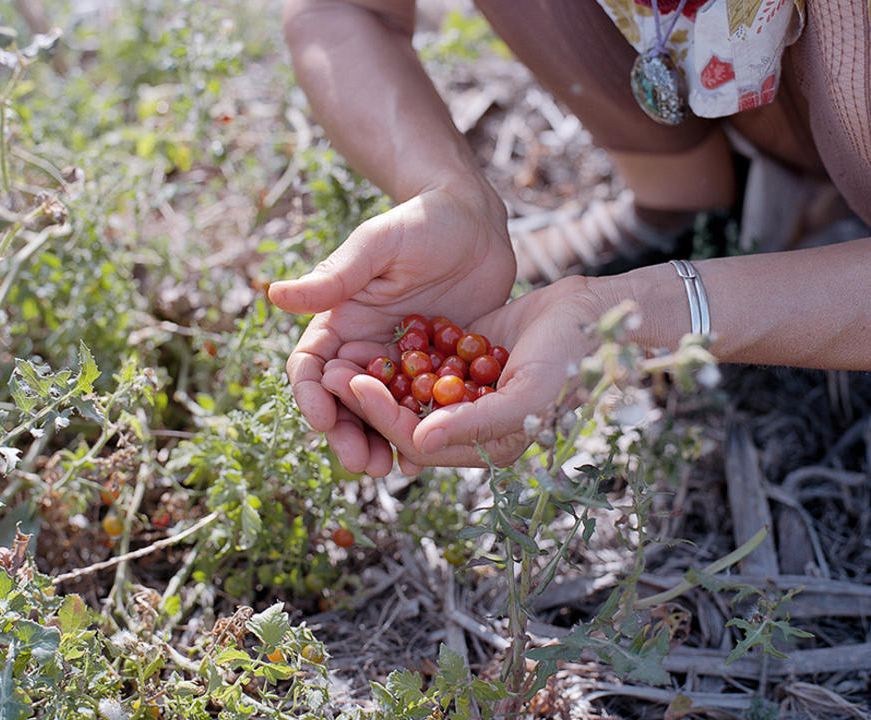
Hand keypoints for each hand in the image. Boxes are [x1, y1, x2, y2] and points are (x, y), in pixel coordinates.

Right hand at [268, 181, 514, 475]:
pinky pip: (425, 409)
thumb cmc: (420, 222)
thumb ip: (334, 276)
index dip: (312, 397)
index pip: (312, 369)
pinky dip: (422, 433)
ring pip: (381, 415)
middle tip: (361, 463)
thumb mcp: (376, 246)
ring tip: (390, 470)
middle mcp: (364, 349)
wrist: (474, 221)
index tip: (322, 420)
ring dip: (381, 444)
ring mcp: (402, 364)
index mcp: (339, 322)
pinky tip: (430, 455)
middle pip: (343, 403)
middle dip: (346, 435)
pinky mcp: (438, 371)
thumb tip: (275, 294)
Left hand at [320, 275, 615, 467]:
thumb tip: (418, 445)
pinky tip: (365, 339)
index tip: (354, 386)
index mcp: (483, 447)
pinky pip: (417, 365)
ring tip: (337, 359)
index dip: (382, 416)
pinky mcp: (458, 365)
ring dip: (372, 379)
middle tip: (330, 373)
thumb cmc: (569, 358)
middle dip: (366, 400)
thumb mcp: (528, 394)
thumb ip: (476, 424)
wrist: (589, 312)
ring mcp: (461, 396)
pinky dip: (393, 356)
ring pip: (404, 393)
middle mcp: (468, 427)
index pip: (418, 439)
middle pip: (403, 419)